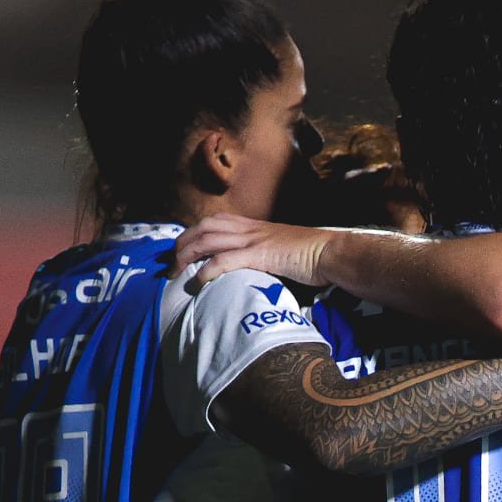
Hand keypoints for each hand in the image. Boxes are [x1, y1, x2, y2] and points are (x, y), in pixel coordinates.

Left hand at [172, 213, 337, 286]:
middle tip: (171, 263)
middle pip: (204, 227)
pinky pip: (225, 260)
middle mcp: (250, 228)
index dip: (194, 233)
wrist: (330, 253)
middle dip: (182, 243)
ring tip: (176, 272)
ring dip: (187, 256)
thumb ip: (265, 254)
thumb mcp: (282, 249)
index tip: (183, 249)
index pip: (216, 221)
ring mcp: (254, 240)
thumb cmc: (312, 255)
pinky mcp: (260, 255)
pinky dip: (207, 269)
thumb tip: (252, 269)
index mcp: (255, 226)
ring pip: (208, 240)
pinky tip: (199, 281)